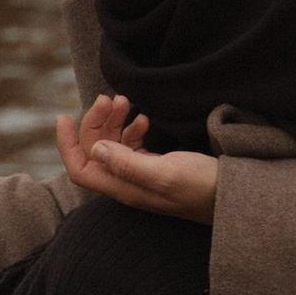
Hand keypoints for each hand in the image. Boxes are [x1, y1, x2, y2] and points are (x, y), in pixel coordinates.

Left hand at [55, 94, 217, 224]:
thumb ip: (128, 163)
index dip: (66, 143)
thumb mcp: (165, 172)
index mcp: (124, 188)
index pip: (80, 168)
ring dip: (114, 121)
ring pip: (113, 145)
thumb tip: (96, 148)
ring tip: (127, 100)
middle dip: (97, 121)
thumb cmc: (202, 187)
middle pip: (95, 151)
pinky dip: (132, 128)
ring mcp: (141, 176)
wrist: (233, 197)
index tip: (62, 115)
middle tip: (113, 97)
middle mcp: (127, 183)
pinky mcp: (156, 168)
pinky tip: (143, 119)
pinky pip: (132, 146)